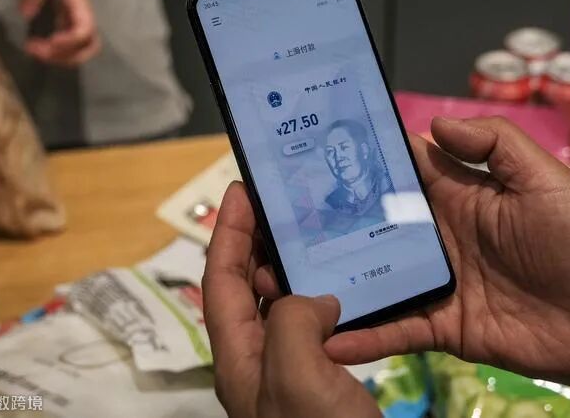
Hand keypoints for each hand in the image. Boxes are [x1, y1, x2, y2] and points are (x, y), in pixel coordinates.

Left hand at [20, 0, 99, 65]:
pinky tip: (36, 47)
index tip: (49, 41)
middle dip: (67, 56)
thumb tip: (26, 14)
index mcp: (81, 4)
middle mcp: (82, 18)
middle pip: (90, 47)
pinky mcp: (66, 26)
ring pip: (81, 52)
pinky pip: (67, 47)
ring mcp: (75, 24)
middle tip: (39, 52)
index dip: (71, 40)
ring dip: (60, 58)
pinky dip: (54, 54)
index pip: (86, 29)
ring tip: (34, 50)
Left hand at [202, 183, 380, 417]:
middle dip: (261, 241)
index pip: (220, 281)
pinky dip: (326, 296)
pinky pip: (316, 325)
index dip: (229, 233)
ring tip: (319, 231)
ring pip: (283, 303)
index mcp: (238, 356)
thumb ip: (291, 320)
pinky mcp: (321, 378)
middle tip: (287, 203)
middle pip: (248, 287)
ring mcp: (289, 371)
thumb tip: (316, 299)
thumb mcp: (294, 374)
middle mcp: (258, 359)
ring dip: (295, 266)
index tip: (242, 189)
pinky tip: (349, 282)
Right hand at [256, 117, 569, 382]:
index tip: (316, 150)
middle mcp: (439, 235)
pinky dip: (363, 335)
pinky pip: (395, 329)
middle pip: (376, 224)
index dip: (365, 160)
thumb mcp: (545, 179)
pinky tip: (327, 339)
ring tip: (284, 276)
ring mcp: (436, 282)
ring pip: (375, 275)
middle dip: (333, 218)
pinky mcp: (440, 326)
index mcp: (460, 195)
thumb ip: (494, 145)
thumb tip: (432, 124)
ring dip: (336, 276)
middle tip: (278, 216)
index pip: (403, 172)